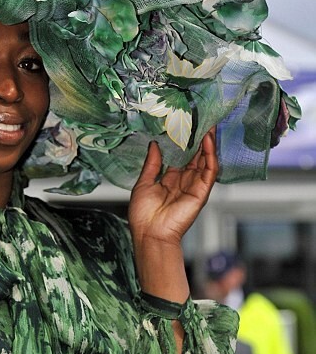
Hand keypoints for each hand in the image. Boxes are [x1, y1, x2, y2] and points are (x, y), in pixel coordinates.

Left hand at [128, 128, 217, 248]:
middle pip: (195, 156)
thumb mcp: (144, 182)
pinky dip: (211, 156)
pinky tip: (208, 141)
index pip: (180, 156)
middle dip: (198, 139)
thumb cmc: (144, 214)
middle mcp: (184, 181)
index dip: (183, 142)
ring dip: (208, 144)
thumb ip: (152, 163)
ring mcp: (194, 186)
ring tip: (209, 125)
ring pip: (204, 160)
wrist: (150, 233)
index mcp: (170, 179)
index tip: (184, 126)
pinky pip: (209, 171)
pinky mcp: (201, 192)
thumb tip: (154, 144)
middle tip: (201, 120)